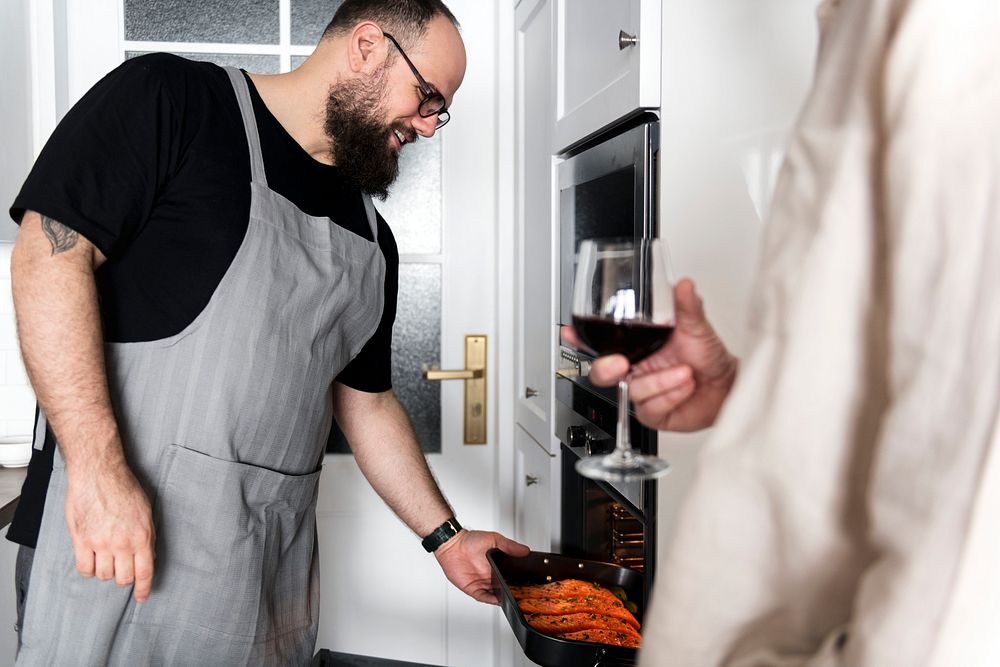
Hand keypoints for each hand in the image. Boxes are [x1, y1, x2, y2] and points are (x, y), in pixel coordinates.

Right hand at [64, 458, 155, 602]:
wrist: (99, 474)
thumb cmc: (124, 488)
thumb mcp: (146, 512)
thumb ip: (147, 536)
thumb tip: (149, 557)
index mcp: (142, 537)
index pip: (145, 572)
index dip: (143, 588)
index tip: (141, 597)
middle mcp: (122, 543)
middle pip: (123, 578)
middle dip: (124, 579)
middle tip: (122, 571)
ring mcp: (101, 543)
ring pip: (104, 575)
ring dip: (106, 571)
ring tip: (106, 558)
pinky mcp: (82, 540)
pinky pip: (84, 568)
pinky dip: (88, 569)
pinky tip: (91, 560)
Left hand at [434, 530, 529, 603]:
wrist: (452, 544)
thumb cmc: (470, 540)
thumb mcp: (494, 539)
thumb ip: (509, 546)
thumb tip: (525, 550)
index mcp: (496, 566)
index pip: (510, 577)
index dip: (518, 582)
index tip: (529, 585)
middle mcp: (490, 576)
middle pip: (505, 588)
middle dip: (513, 593)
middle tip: (523, 595)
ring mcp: (481, 583)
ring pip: (495, 595)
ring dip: (503, 598)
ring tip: (513, 600)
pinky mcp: (472, 588)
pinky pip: (483, 597)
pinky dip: (491, 599)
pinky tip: (498, 600)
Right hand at [562, 278, 737, 431]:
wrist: (727, 386)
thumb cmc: (708, 356)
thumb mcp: (697, 326)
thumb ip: (688, 307)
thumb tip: (684, 285)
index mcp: (638, 346)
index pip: (602, 342)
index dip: (581, 338)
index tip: (570, 331)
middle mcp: (636, 369)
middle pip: (602, 372)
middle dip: (606, 368)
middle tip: (621, 363)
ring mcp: (643, 392)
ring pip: (633, 389)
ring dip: (661, 380)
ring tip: (684, 372)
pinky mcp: (653, 413)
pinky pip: (649, 407)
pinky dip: (670, 395)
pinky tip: (684, 386)